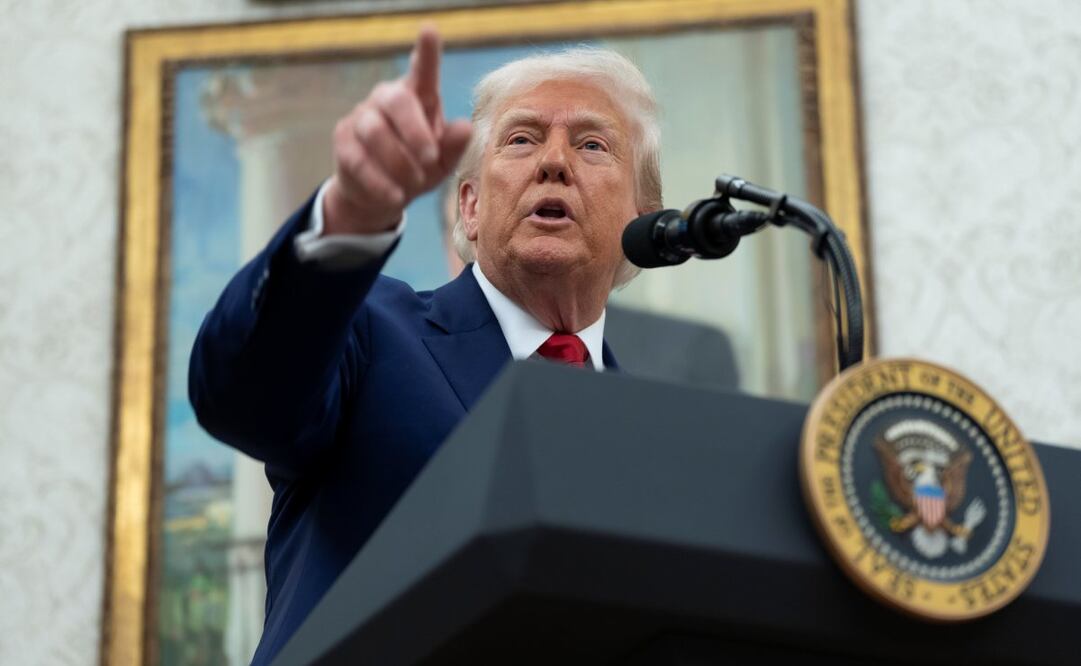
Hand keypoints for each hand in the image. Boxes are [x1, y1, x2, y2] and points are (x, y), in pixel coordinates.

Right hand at [323, 25, 471, 234]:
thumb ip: (454, 146)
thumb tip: (465, 128)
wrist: (384, 195)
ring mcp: (361, 117)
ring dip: (399, 162)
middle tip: (431, 159)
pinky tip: (395, 196)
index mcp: (418, 96)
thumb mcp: (444, 162)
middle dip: (415, 132)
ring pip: (375, 132)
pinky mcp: (343, 141)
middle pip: (395, 100)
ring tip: (415, 184)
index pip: (423, 70)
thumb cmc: (420, 168)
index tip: (429, 31)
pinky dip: (380, 182)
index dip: (426, 52)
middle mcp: (387, 99)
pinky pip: (358, 159)